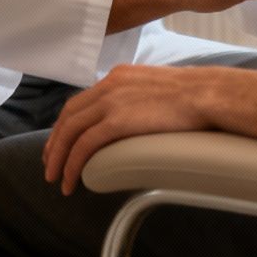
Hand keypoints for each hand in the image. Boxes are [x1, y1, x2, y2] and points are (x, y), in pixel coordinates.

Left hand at [42, 65, 214, 193]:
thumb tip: (139, 117)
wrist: (206, 94)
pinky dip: (73, 164)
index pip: (82, 101)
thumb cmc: (195, 95)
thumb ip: (141, 99)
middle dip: (56, 142)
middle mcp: (109, 85)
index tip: (62, 142)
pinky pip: (84, 146)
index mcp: (118, 76)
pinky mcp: (116, 120)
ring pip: (70, 132)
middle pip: (69, 116)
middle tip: (50, 164)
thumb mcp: (159, 88)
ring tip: (57, 178)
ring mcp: (111, 101)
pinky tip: (71, 180)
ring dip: (59, 158)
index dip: (67, 124)